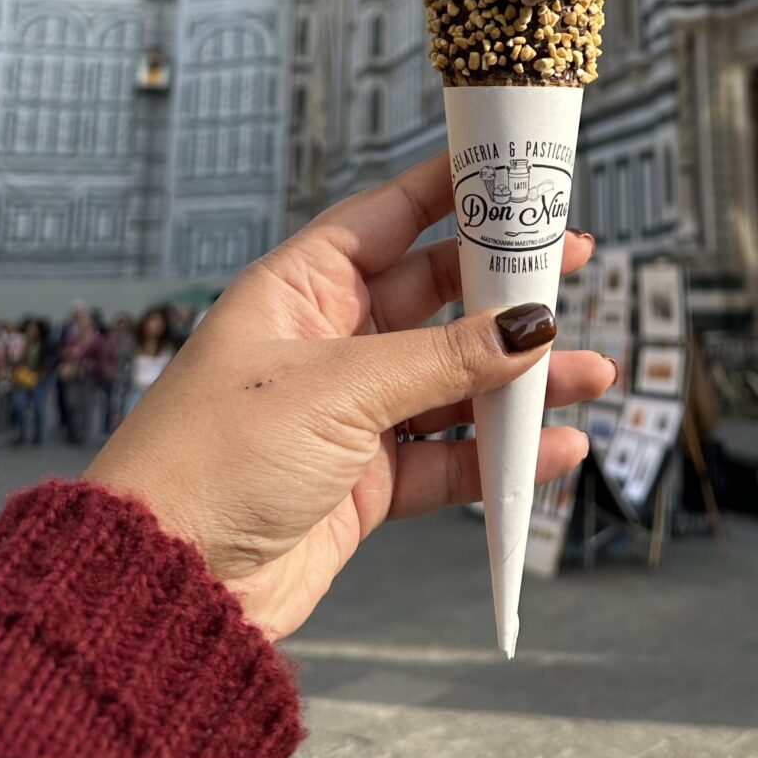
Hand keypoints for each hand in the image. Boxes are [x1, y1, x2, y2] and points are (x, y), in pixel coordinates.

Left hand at [86, 153, 612, 639]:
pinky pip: (449, 456)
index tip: (516, 172)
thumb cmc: (214, 460)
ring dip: (520, 379)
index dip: (453, 190)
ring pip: (453, 380)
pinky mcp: (363, 483)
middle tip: (574, 265)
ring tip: (593, 372)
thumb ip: (442, 358)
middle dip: (506, 287)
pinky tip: (552, 448)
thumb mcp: (338, 391)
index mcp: (299, 290)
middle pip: (434, 297)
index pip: (389, 217)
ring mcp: (347, 414)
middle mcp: (326, 342)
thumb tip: (529, 323)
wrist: (165, 585)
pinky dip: (501, 453)